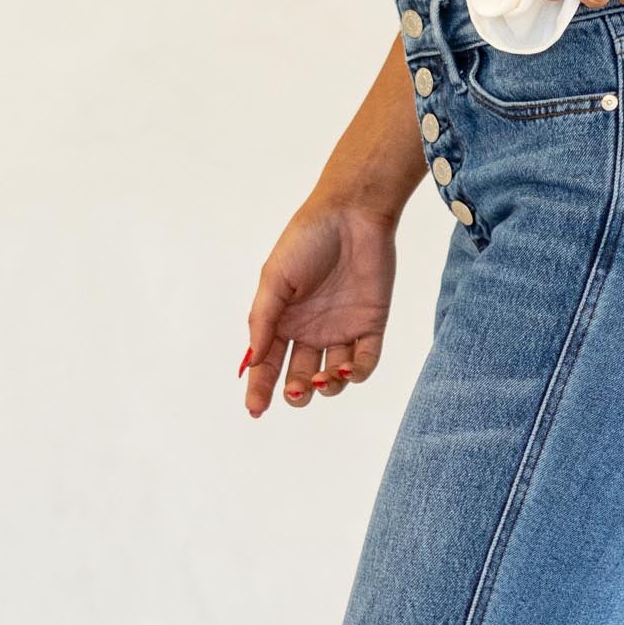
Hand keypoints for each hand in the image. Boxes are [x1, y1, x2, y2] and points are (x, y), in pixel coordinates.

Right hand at [243, 197, 396, 415]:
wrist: (352, 214)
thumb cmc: (307, 239)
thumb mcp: (275, 278)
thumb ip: (263, 319)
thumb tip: (253, 359)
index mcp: (283, 320)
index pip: (268, 364)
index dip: (260, 388)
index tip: (255, 409)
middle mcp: (311, 331)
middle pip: (301, 376)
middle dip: (297, 391)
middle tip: (297, 391)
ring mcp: (342, 330)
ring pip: (334, 377)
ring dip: (327, 387)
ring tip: (323, 379)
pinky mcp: (370, 326)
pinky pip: (365, 361)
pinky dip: (356, 373)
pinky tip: (346, 371)